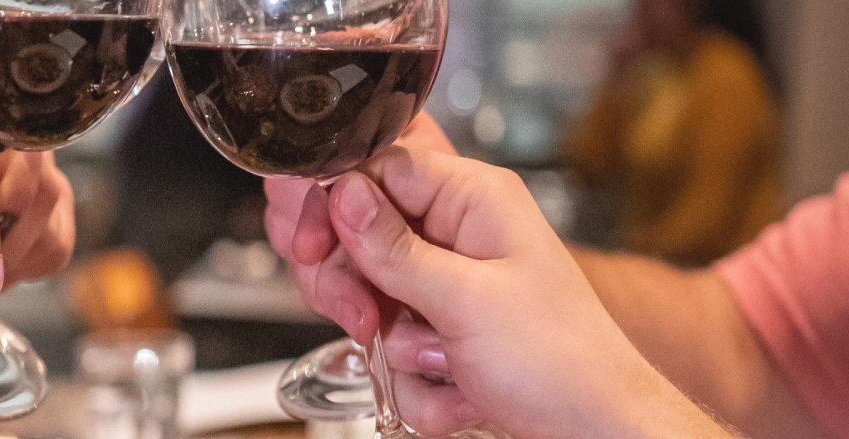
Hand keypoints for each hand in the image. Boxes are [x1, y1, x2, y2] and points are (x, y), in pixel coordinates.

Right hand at [314, 147, 736, 437]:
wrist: (595, 433)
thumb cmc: (564, 362)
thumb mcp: (468, 299)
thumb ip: (393, 247)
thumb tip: (342, 193)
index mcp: (472, 199)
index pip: (374, 168)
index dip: (333, 204)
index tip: (314, 246)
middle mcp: (455, 233)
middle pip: (355, 233)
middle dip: (350, 284)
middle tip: (363, 314)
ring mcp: (443, 285)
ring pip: (365, 296)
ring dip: (392, 344)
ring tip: (435, 360)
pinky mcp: (437, 330)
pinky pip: (388, 346)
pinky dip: (414, 380)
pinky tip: (455, 387)